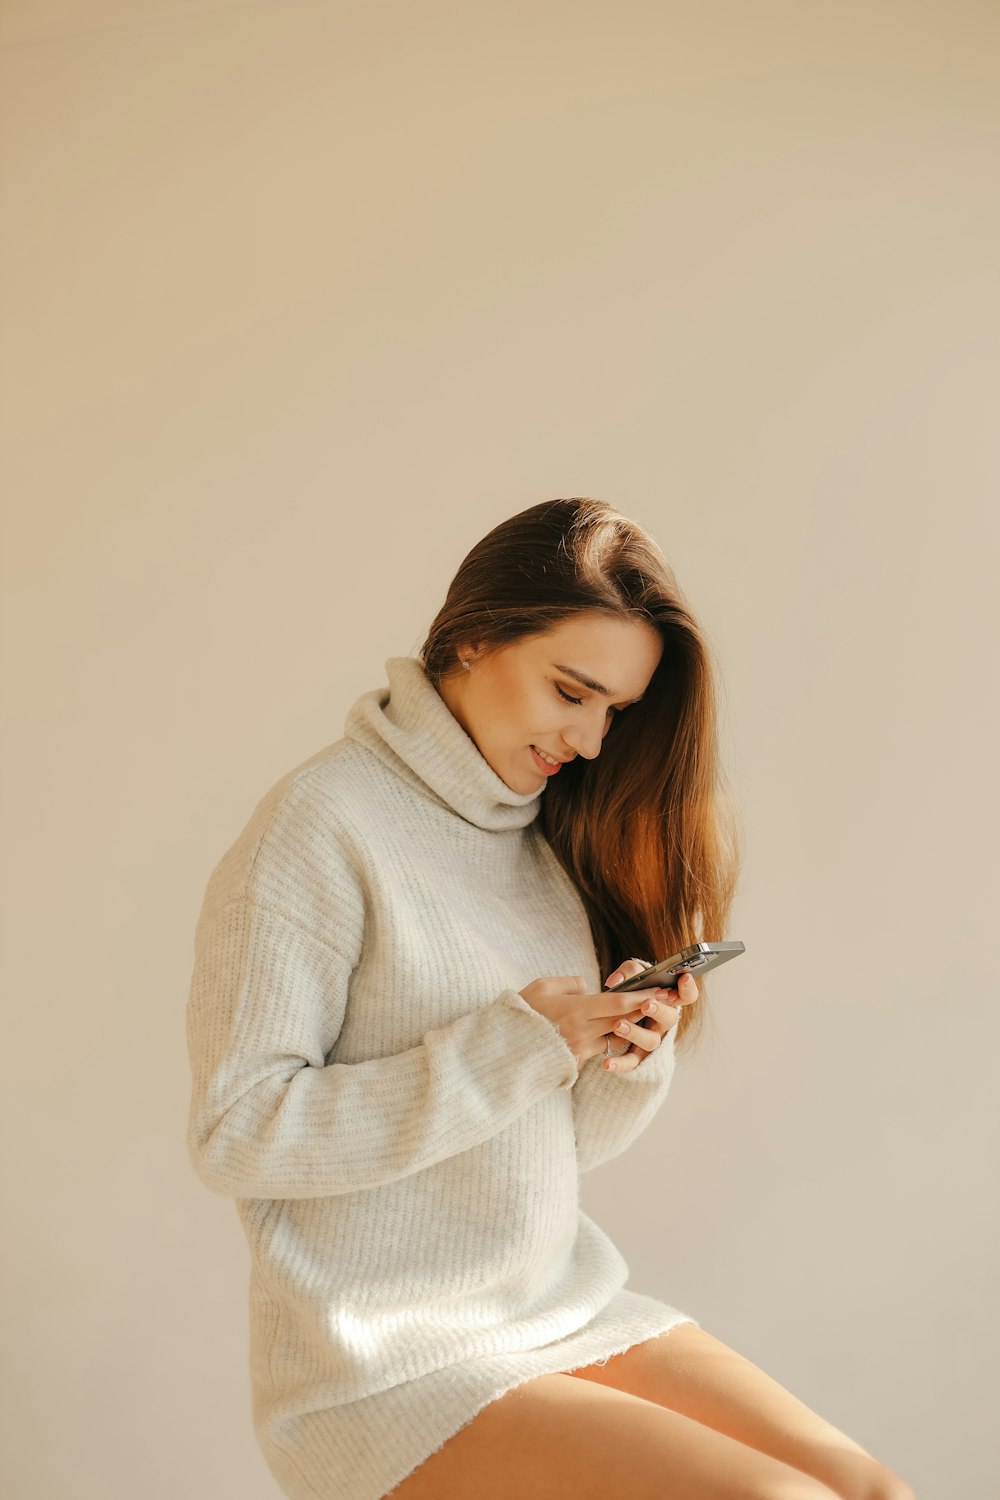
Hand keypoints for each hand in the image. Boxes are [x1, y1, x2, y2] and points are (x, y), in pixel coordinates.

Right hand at [517, 972, 679, 1070]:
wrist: (503, 1050)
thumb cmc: (521, 1013)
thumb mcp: (542, 987)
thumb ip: (570, 984)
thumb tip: (589, 987)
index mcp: (576, 1011)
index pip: (618, 1003)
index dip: (642, 996)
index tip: (661, 989)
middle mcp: (583, 1032)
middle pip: (623, 1020)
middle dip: (646, 1009)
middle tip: (666, 999)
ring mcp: (581, 1049)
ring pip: (615, 1036)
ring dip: (630, 1025)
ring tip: (644, 1013)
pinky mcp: (577, 1061)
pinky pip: (599, 1047)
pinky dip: (608, 1037)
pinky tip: (615, 1029)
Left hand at [602, 957, 700, 1072]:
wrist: (613, 1017)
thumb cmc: (631, 992)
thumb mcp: (633, 977)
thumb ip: (628, 972)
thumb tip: (616, 981)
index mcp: (668, 1001)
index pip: (687, 996)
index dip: (688, 988)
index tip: (684, 977)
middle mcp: (664, 1022)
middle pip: (671, 1019)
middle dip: (659, 1010)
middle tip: (646, 1004)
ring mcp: (653, 1040)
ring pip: (652, 1041)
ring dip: (636, 1033)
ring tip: (618, 1025)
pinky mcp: (638, 1056)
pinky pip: (632, 1062)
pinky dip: (620, 1063)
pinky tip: (607, 1063)